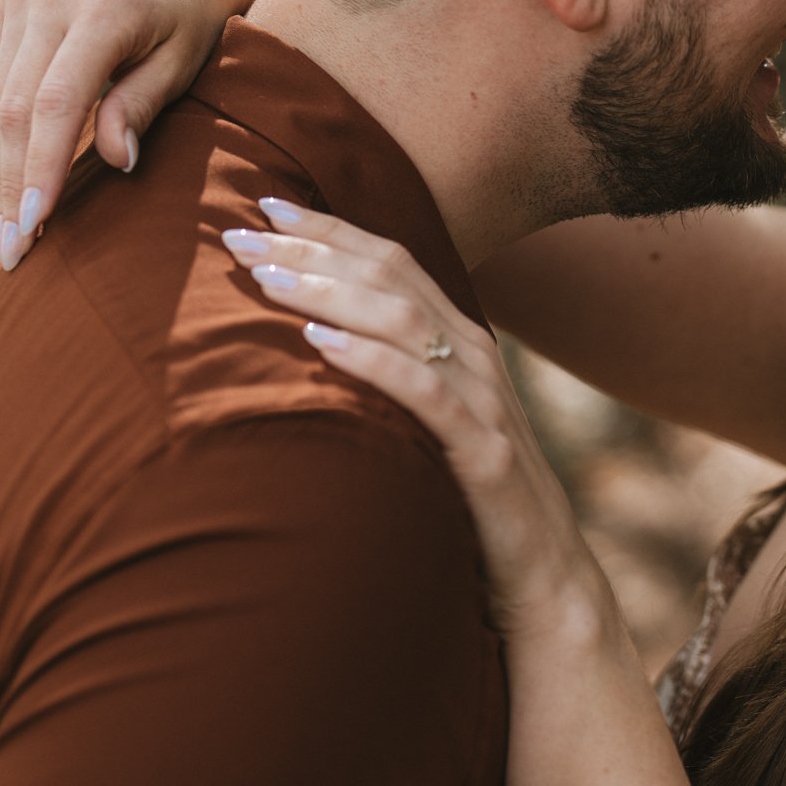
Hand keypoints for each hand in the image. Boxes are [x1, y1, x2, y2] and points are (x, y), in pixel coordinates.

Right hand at [0, 0, 276, 269]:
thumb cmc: (195, 23)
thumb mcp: (184, 62)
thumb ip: (143, 106)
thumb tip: (114, 163)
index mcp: (103, 9)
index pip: (56, 103)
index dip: (41, 167)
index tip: (35, 224)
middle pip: (14, 106)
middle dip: (12, 183)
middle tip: (15, 250)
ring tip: (2, 228)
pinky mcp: (6, 3)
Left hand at [225, 198, 603, 634]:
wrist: (544, 581)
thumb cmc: (471, 507)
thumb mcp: (430, 430)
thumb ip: (394, 383)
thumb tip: (314, 351)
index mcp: (462, 344)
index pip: (393, 262)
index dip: (331, 228)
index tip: (266, 204)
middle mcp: (476, 358)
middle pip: (392, 276)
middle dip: (314, 248)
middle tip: (241, 231)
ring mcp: (484, 403)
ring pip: (404, 321)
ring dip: (329, 293)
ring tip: (265, 278)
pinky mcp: (484, 455)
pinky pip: (425, 394)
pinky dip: (372, 362)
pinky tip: (322, 344)